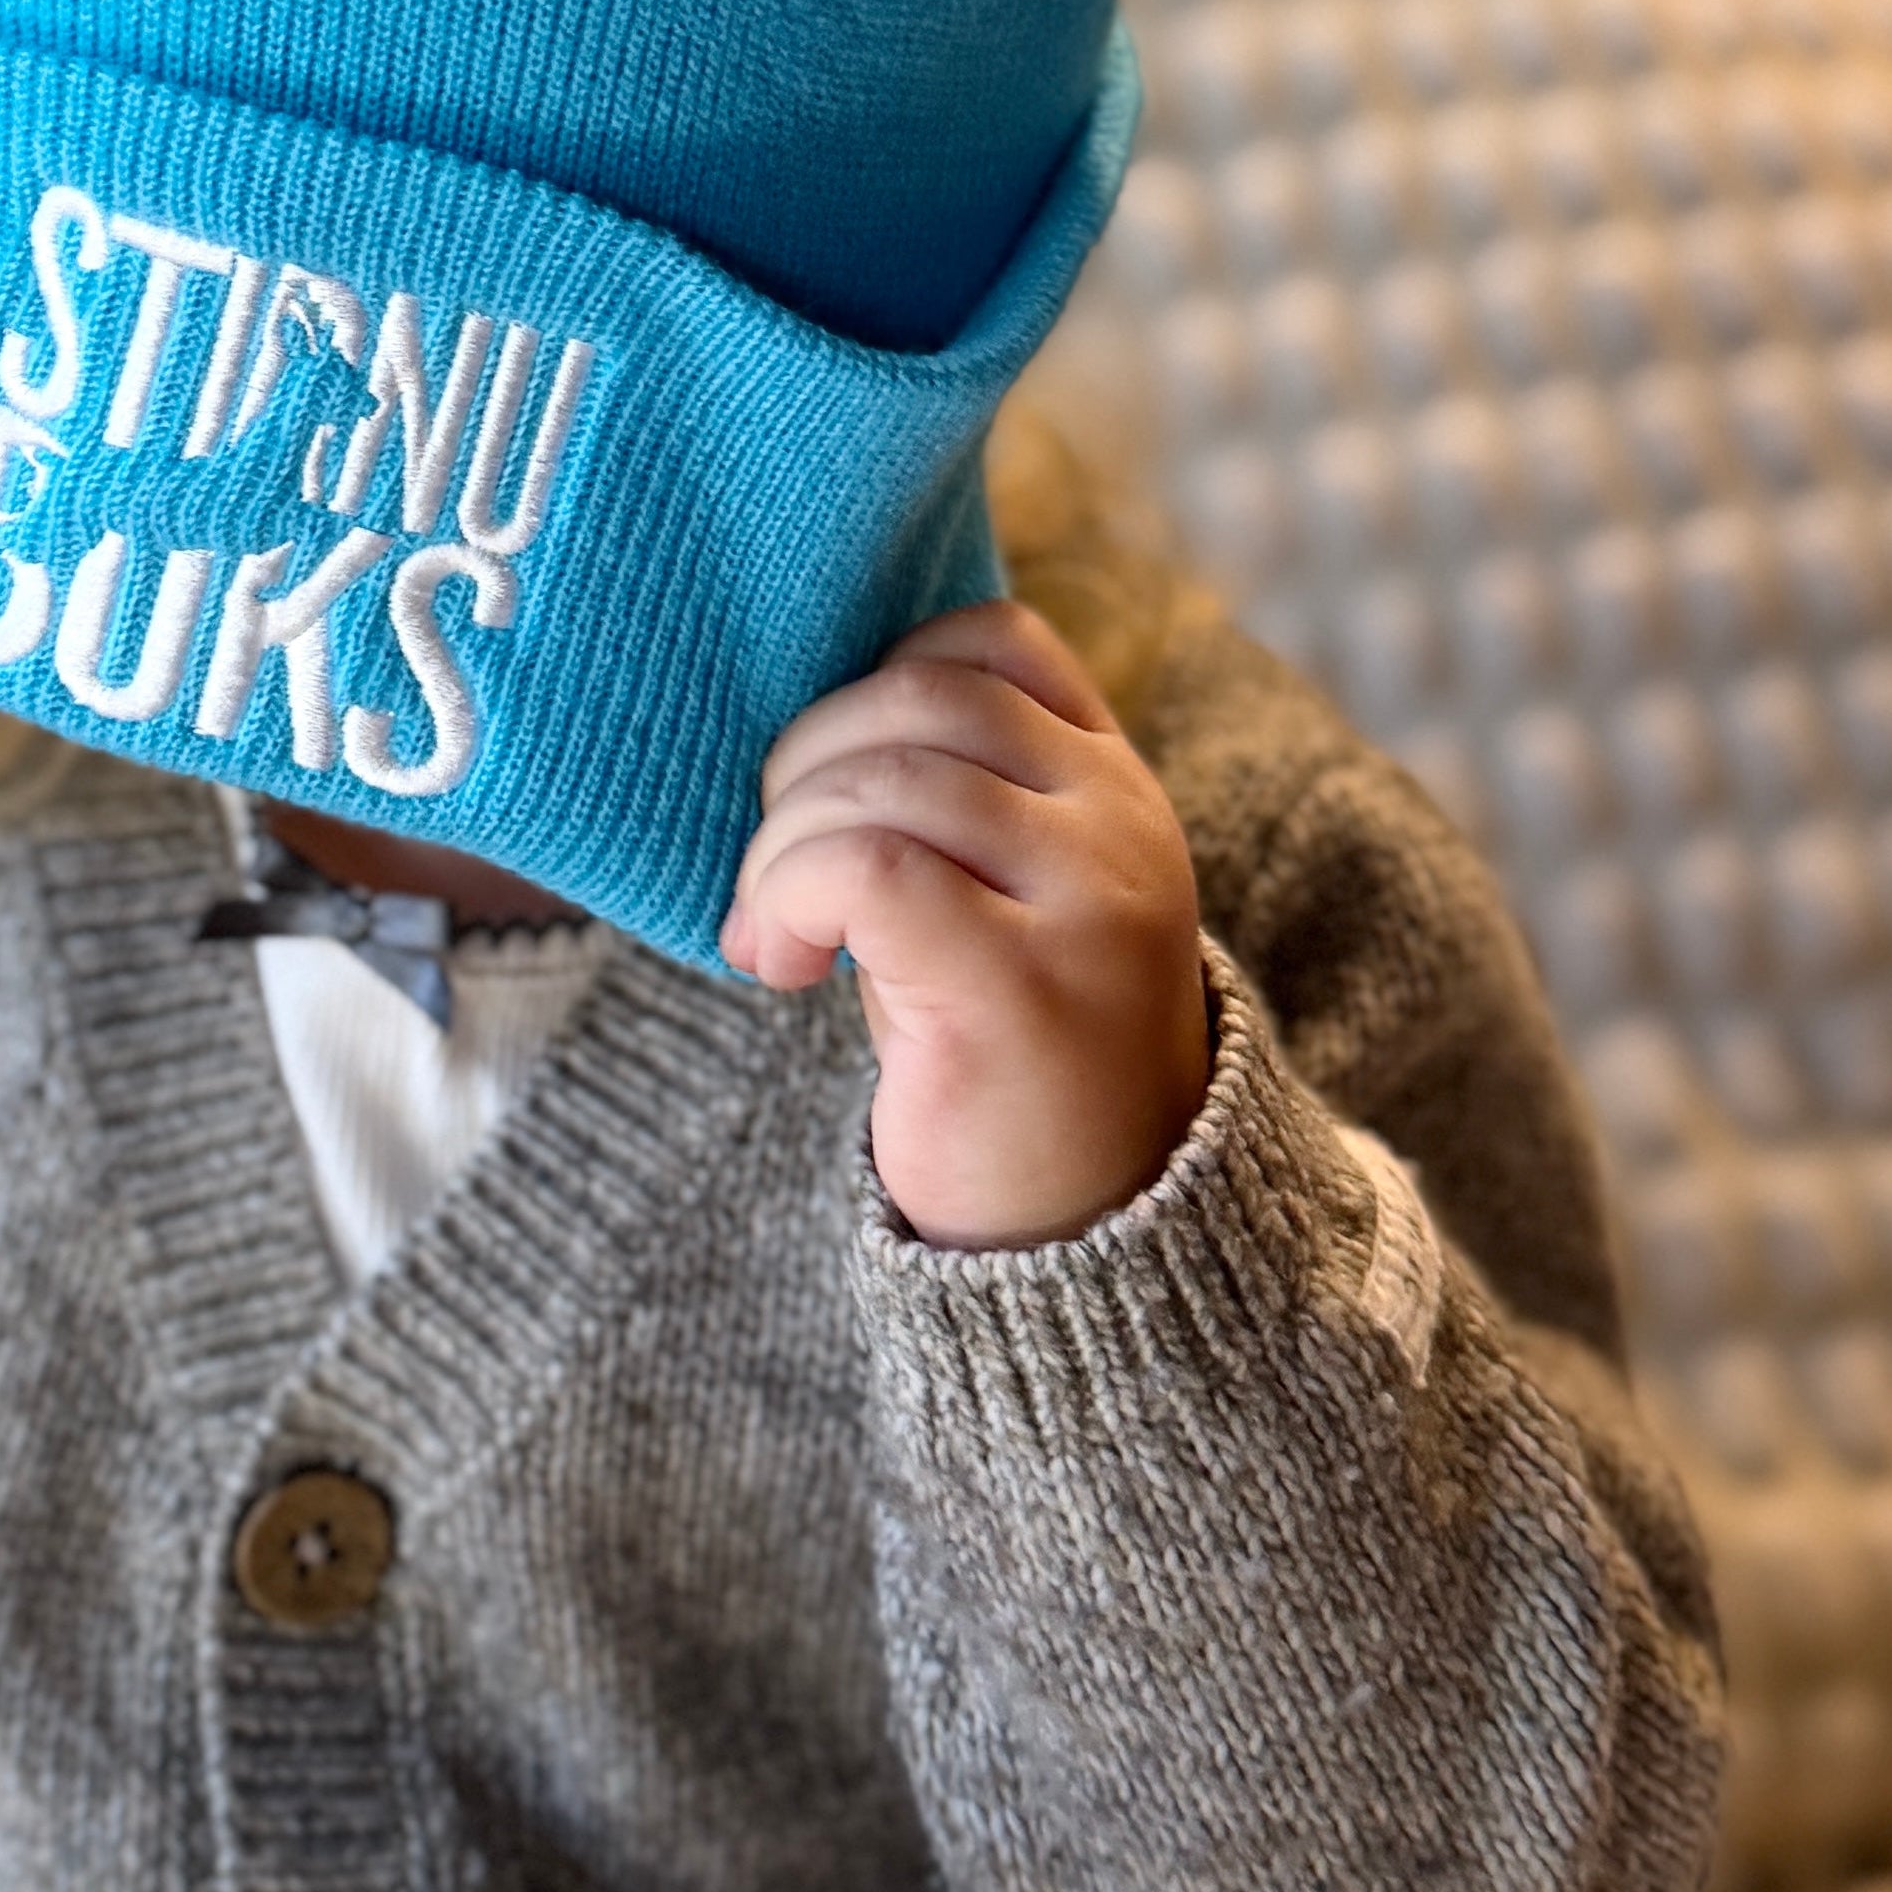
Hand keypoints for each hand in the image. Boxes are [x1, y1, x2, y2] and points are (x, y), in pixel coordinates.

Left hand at [719, 601, 1210, 1250]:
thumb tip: (790, 714)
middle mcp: (1121, 828)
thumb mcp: (993, 894)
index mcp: (1116, 788)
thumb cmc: (1001, 1056)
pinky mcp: (1022, 987)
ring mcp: (1088, 904)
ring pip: (883, 781)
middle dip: (802, 766)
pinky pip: (868, 868)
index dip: (873, 681)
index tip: (830, 786)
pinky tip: (781, 963)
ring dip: (781, 849)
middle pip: (919, 697)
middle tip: (770, 875)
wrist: (1086, 1250)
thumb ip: (940, 793)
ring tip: (770, 934)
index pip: (990, 642)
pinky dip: (789, 894)